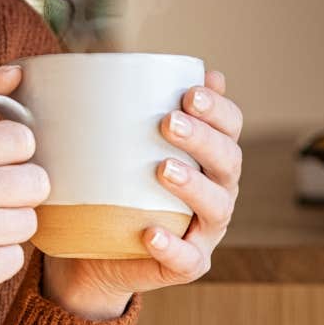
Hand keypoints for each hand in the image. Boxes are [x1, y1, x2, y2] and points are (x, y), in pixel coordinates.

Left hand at [41, 69, 243, 318]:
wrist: (93, 252)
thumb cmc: (111, 185)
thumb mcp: (116, 145)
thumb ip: (127, 108)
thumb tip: (116, 60)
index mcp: (208, 157)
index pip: (230, 127)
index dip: (219, 109)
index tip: (190, 92)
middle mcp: (217, 190)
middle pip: (228, 162)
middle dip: (203, 139)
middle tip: (168, 122)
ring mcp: (205, 231)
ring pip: (216, 208)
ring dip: (193, 186)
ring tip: (163, 169)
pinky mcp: (186, 264)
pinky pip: (187, 259)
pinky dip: (172, 246)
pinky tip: (152, 233)